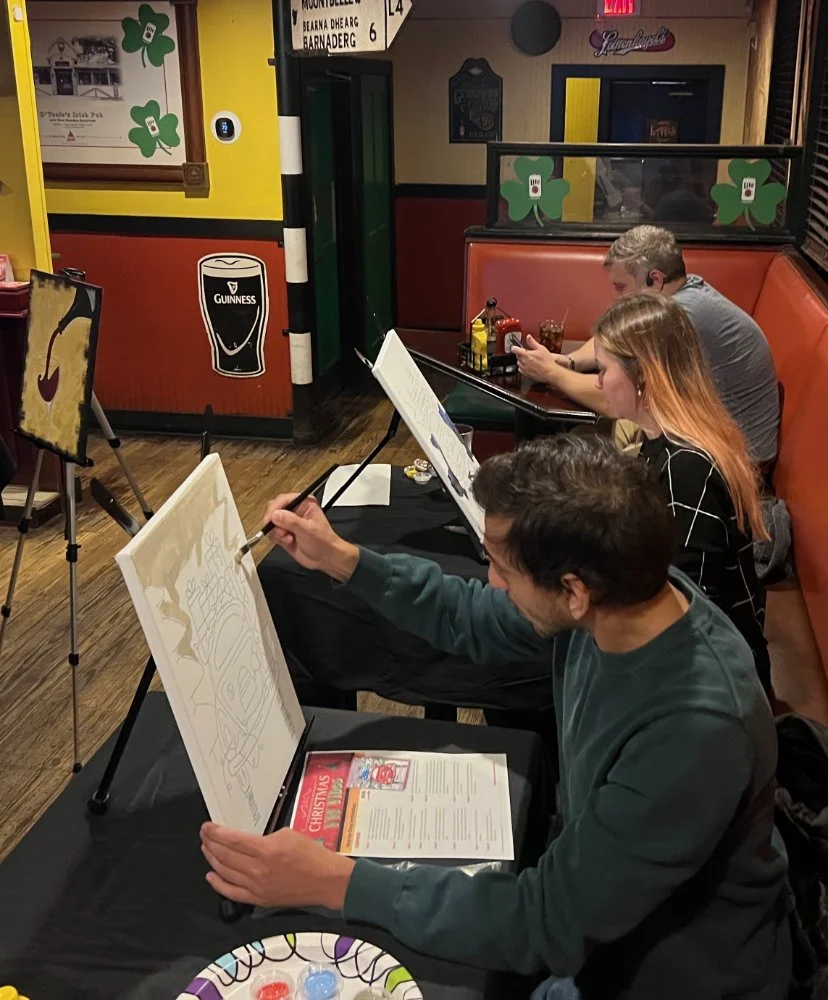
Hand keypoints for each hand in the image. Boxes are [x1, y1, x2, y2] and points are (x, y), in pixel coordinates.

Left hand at [201, 824, 355, 910]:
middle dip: (211, 843)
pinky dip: (219, 884)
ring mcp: (257, 887)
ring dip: (212, 860)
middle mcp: (258, 870)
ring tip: (206, 849)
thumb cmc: (312, 856)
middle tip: (204, 835)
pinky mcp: (259, 899)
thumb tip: (249, 840)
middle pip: (225, 855)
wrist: (326, 880)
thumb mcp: (288, 834)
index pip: (232, 840)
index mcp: (266, 850)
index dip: (216, 833)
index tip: (207, 827)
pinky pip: (232, 893)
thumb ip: (265, 837)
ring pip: (225, 872)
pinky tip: (211, 876)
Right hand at [263, 494, 358, 580]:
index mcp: (304, 503)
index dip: (275, 509)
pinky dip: (276, 538)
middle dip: (275, 522)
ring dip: (277, 532)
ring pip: (271, 522)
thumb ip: (291, 521)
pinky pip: (272, 532)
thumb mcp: (308, 530)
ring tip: (289, 538)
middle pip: (274, 509)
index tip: (271, 519)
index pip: (283, 500)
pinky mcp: (284, 532)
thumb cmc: (324, 542)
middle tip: (282, 531)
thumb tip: (276, 514)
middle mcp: (295, 510)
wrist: (325, 558)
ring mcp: (288, 522)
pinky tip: (288, 541)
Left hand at [512, 335, 559, 383]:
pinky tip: (530, 366)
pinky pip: (520, 369)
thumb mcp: (541, 348)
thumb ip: (532, 342)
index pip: (514, 349)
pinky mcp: (525, 374)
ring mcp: (524, 368)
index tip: (516, 347)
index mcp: (525, 354)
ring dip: (522, 360)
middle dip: (521, 354)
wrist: (549, 372)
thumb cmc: (546, 361)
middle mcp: (523, 362)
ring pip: (519, 362)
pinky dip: (523, 367)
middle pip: (517, 356)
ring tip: (530, 360)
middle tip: (529, 353)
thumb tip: (528, 336)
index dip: (515, 347)